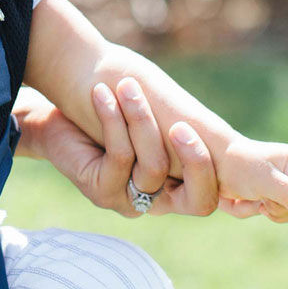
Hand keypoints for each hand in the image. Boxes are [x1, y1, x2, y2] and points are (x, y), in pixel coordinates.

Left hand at [13, 83, 219, 217]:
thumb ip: (180, 129)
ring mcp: (127, 201)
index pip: (210, 199)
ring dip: (141, 120)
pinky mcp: (100, 191)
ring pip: (155, 168)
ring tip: (127, 86)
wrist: (53, 120)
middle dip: (197, 161)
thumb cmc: (108, 114)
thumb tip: (224, 127)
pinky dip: (115, 121)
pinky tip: (103, 94)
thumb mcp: (151, 120)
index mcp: (174, 188)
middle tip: (183, 124)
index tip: (235, 150)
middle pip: (198, 201)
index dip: (230, 187)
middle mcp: (155, 202)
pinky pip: (121, 157)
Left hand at [215, 136, 287, 222]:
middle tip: (255, 200)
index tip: (266, 199)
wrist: (205, 163)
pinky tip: (234, 200)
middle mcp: (287, 171)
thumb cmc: (235, 168)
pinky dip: (245, 210)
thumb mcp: (263, 181)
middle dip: (273, 208)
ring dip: (255, 209)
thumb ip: (286, 193)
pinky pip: (260, 211)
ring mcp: (273, 182)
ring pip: (277, 211)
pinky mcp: (260, 192)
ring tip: (243, 198)